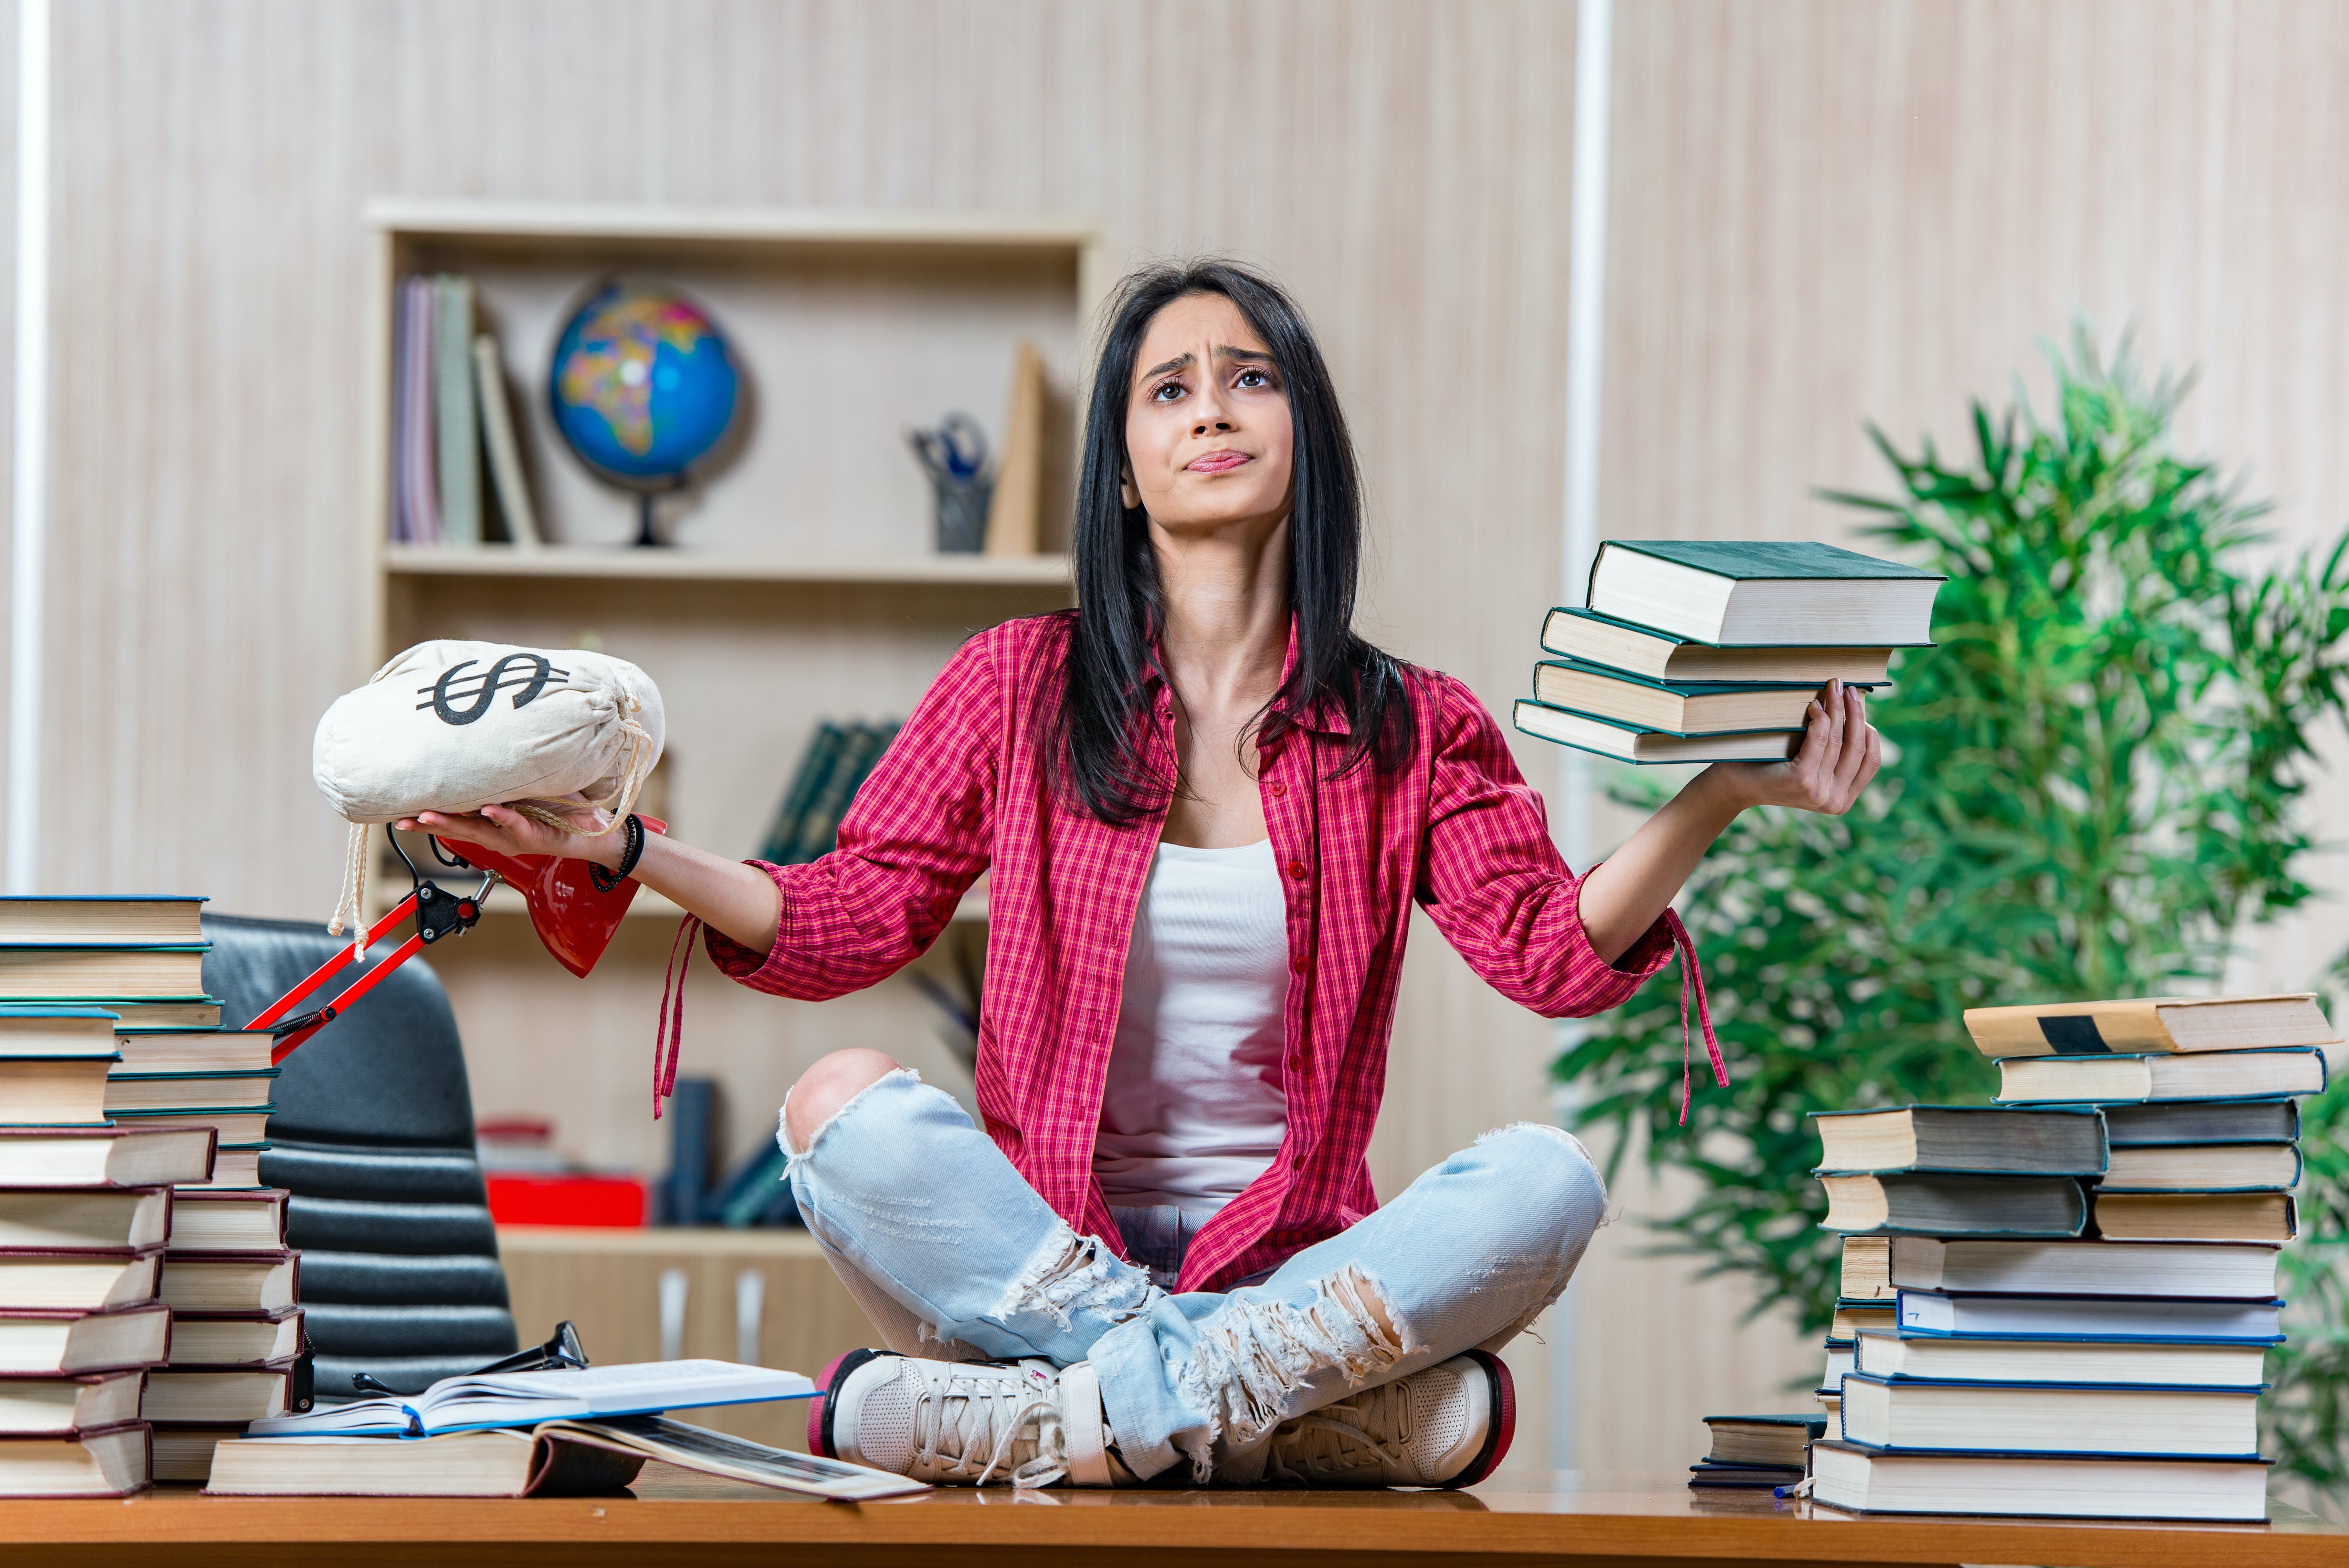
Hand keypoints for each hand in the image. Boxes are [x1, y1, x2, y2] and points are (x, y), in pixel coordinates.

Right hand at [395, 793, 626, 868]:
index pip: (455, 816)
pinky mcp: (537, 836)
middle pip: (457, 827)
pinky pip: (517, 825)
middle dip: (429, 823)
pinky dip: (503, 818)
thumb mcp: (527, 788)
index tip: (400, 808)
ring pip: (479, 830)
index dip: (428, 813)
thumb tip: (483, 747)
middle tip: (403, 817)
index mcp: (492, 820)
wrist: (595, 829)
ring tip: (430, 816)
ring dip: (454, 823)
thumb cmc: (559, 808)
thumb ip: (507, 776)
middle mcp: (499, 831)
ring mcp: (515, 835)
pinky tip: (489, 810)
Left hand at [1703, 679, 1880, 816]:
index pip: (1871, 760)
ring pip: (1838, 739)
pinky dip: (1820, 719)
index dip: (1868, 730)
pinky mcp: (1802, 779)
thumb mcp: (1811, 766)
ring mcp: (1819, 792)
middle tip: (1846, 688)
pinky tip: (1813, 705)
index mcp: (1842, 800)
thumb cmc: (1771, 769)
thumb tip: (1856, 715)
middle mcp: (1835, 801)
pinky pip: (1819, 740)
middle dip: (1855, 712)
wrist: (1734, 785)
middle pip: (1857, 747)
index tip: (1859, 706)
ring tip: (1831, 688)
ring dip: (1837, 708)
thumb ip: (1834, 754)